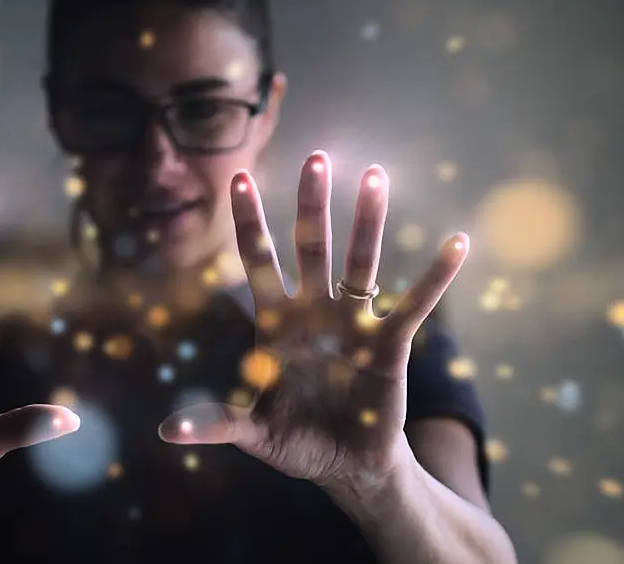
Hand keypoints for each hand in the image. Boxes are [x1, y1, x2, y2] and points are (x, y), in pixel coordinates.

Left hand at [158, 151, 467, 496]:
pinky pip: (415, 305)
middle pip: (310, 248)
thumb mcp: (252, 431)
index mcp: (276, 323)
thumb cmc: (294, 439)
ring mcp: (353, 323)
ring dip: (368, 221)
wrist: (344, 465)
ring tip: (375, 176)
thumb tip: (167, 432)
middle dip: (311, 205)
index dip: (249, 223)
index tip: (238, 179)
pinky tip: (456, 244)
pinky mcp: (388, 344)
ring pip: (360, 262)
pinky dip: (436, 278)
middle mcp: (314, 312)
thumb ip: (215, 423)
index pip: (258, 262)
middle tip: (316, 158)